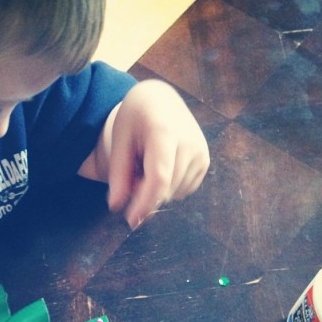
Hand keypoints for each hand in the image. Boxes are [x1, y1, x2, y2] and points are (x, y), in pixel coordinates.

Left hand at [107, 80, 209, 228]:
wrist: (159, 101)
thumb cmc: (135, 119)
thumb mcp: (120, 140)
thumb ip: (118, 174)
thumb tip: (116, 207)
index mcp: (165, 132)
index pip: (159, 177)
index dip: (145, 203)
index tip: (131, 220)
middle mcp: (190, 143)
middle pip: (165, 189)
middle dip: (144, 195)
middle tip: (131, 175)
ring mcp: (201, 153)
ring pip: (172, 194)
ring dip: (155, 191)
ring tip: (145, 164)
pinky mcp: (205, 162)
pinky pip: (181, 190)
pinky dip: (167, 187)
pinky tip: (160, 166)